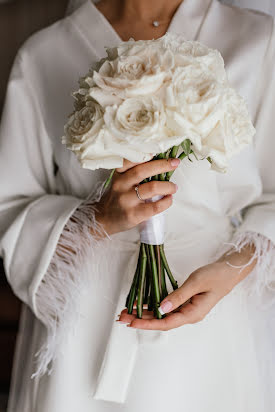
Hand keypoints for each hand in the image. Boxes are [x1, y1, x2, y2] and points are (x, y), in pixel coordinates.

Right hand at [94, 157, 178, 235]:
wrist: (104, 219)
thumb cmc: (117, 198)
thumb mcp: (120, 181)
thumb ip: (134, 172)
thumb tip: (161, 163)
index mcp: (119, 174)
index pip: (130, 160)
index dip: (146, 154)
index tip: (159, 150)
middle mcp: (121, 185)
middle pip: (143, 171)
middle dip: (162, 165)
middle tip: (175, 163)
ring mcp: (127, 200)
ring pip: (151, 188)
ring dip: (167, 186)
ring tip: (174, 187)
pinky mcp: (133, 214)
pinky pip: (154, 206)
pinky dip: (166, 202)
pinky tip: (169, 199)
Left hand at [117, 244, 256, 329]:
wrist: (229, 270)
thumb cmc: (216, 276)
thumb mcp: (196, 283)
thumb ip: (178, 296)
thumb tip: (161, 308)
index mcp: (192, 314)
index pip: (166, 323)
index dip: (147, 323)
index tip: (132, 322)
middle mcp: (188, 314)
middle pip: (161, 320)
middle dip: (141, 319)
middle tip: (122, 317)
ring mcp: (186, 308)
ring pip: (162, 314)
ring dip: (144, 313)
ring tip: (127, 311)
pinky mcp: (185, 301)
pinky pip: (166, 306)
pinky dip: (153, 305)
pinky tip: (141, 304)